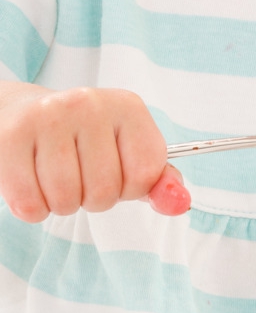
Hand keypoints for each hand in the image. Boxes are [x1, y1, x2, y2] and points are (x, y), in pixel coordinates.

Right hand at [0, 85, 189, 221]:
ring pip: (66, 201)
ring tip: (54, 177)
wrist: (21, 115)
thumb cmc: (84, 142)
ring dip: (60, 204)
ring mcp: (48, 116)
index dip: (129, 189)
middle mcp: (89, 103)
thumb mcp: (128, 154)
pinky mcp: (11, 136)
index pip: (145, 175)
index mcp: (128, 107)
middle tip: (78, 174)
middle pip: (104, 192)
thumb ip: (159, 182)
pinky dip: (32, 209)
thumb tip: (181, 204)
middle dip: (91, 198)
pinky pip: (30, 205)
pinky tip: (32, 181)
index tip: (114, 170)